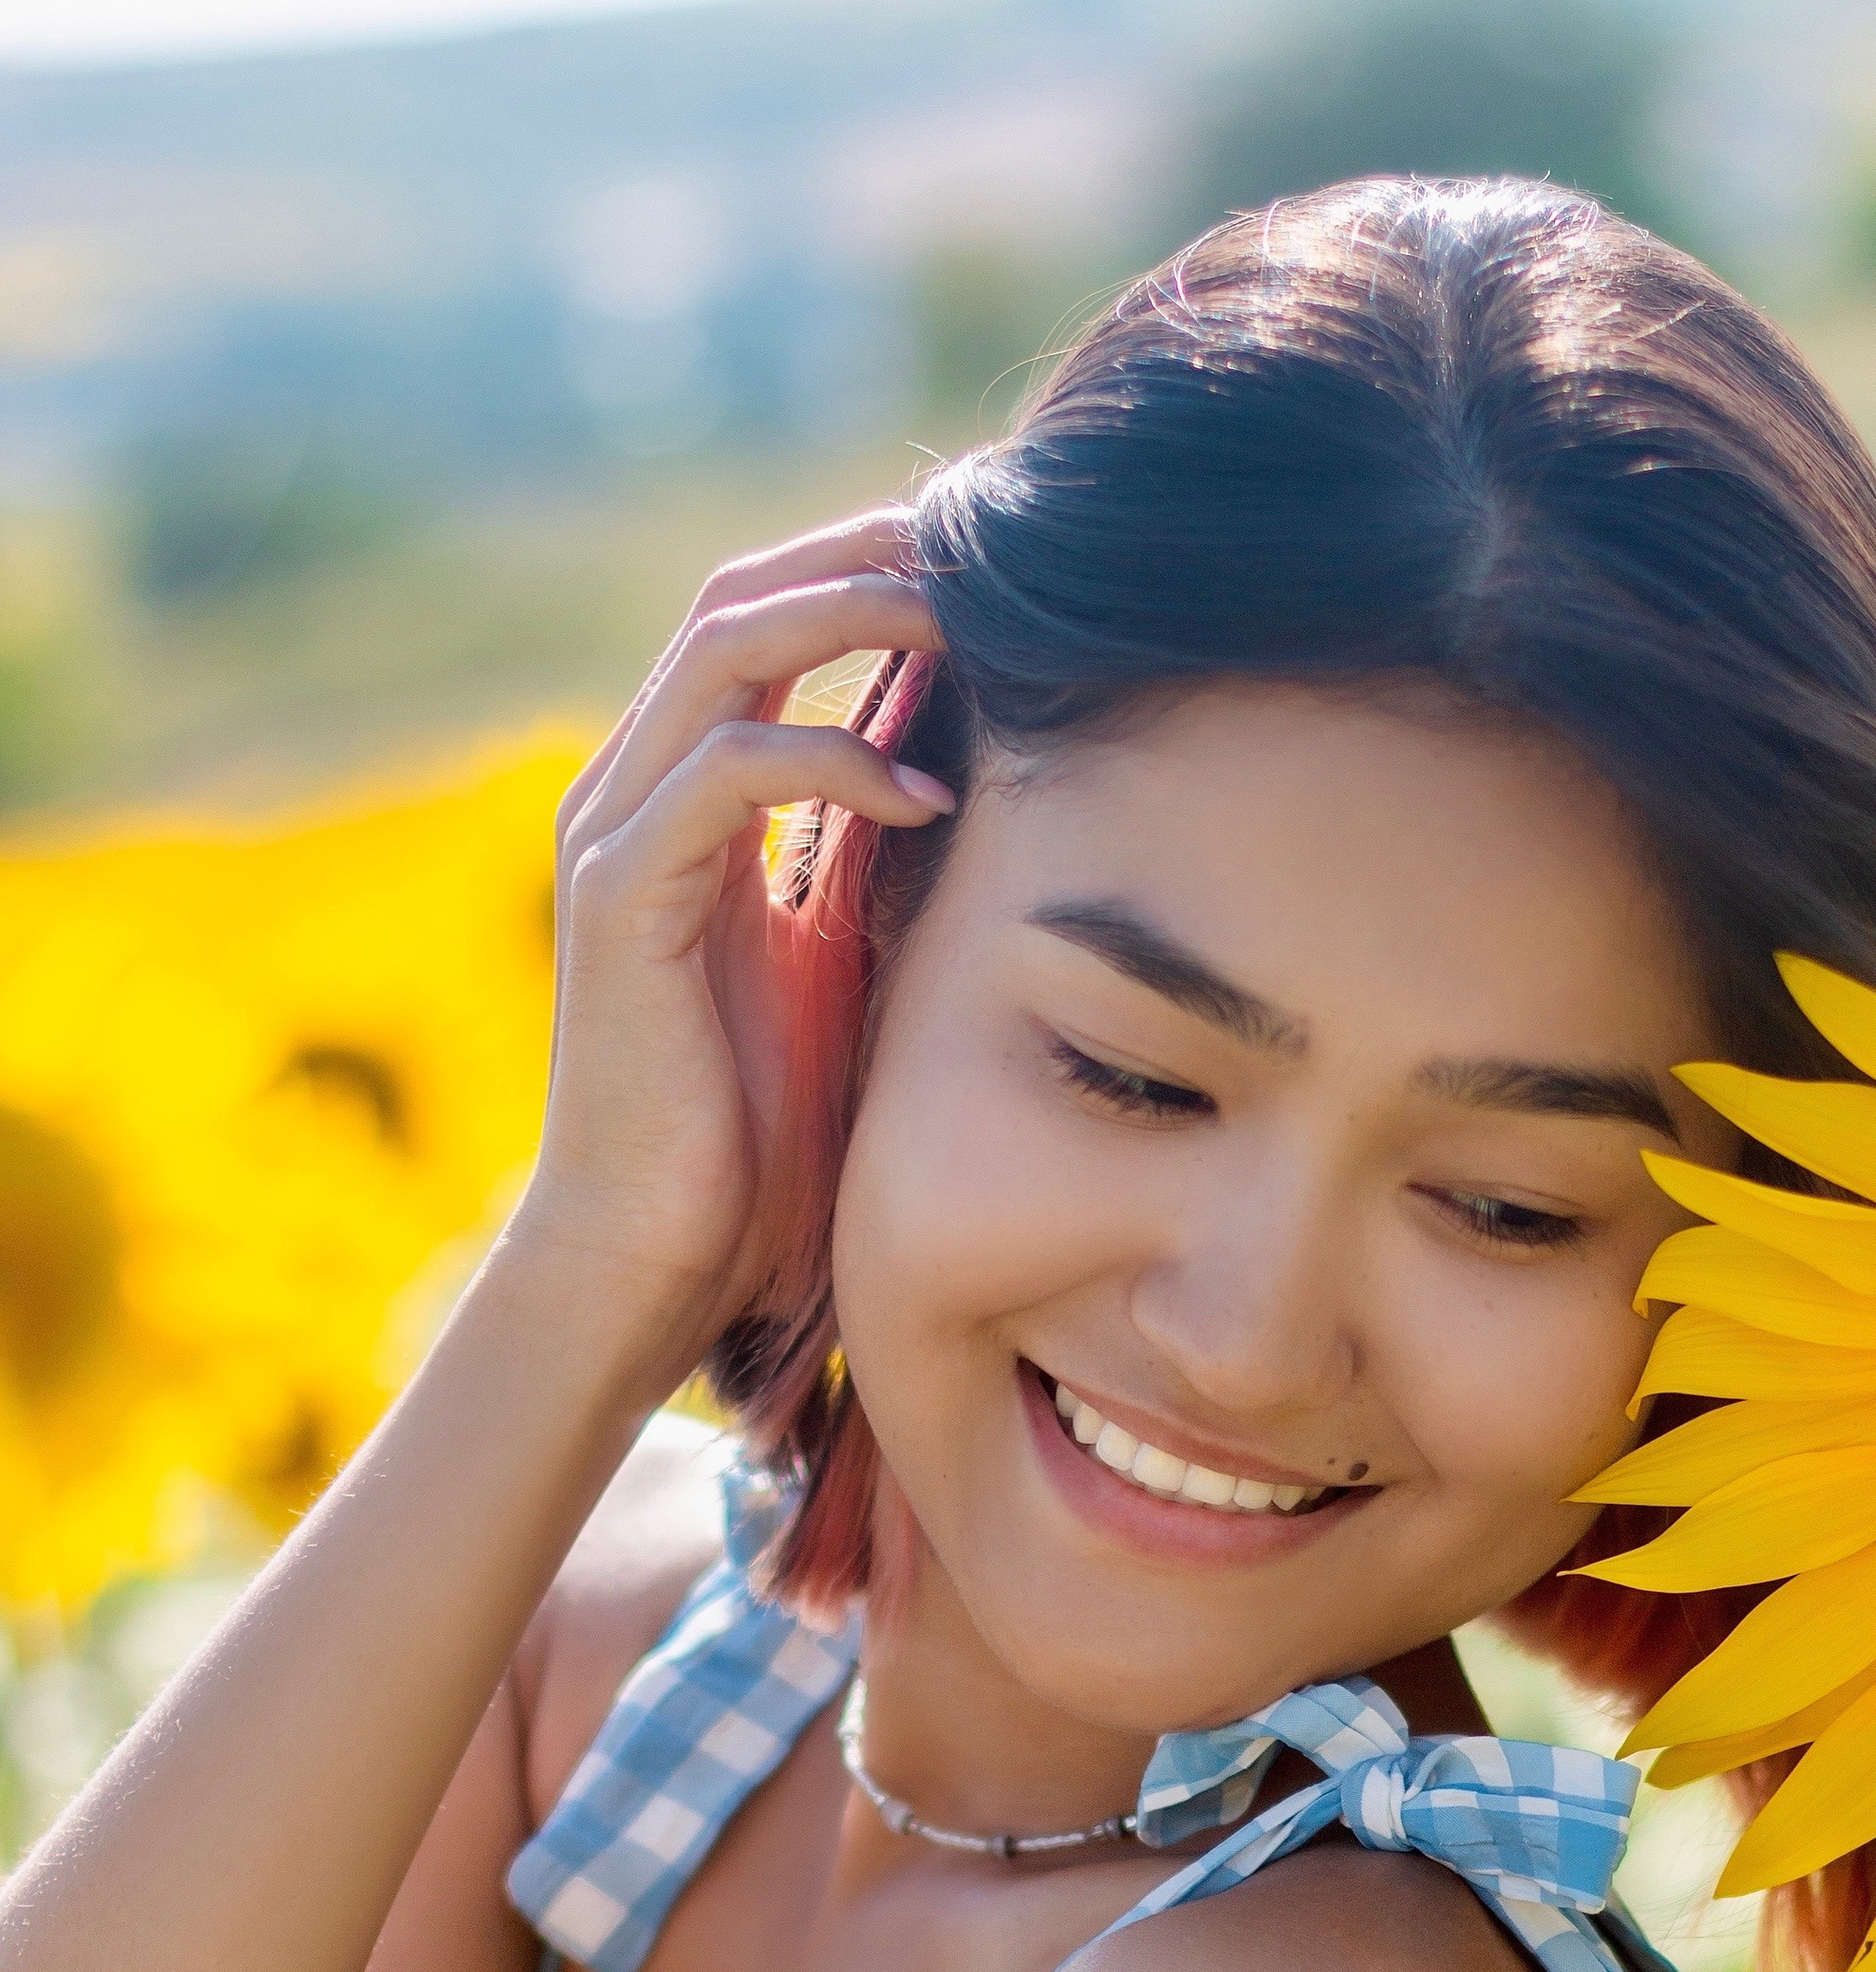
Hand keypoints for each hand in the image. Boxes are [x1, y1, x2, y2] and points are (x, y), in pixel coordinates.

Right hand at [521, 509, 948, 1376]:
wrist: (651, 1264)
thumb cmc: (754, 1144)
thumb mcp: (842, 974)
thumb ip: (879, 873)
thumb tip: (992, 798)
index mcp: (682, 802)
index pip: (767, 622)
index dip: (873, 570)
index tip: (997, 562)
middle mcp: (633, 792)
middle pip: (744, 595)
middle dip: (872, 553)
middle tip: (995, 541)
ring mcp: (616, 836)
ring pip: (728, 646)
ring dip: (855, 613)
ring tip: (973, 618)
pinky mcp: (623, 898)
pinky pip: (726, 769)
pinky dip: (832, 756)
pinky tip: (930, 794)